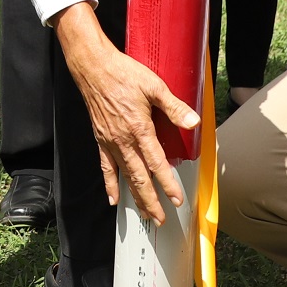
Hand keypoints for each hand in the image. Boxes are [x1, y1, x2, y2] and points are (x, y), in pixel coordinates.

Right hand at [54, 0, 197, 223]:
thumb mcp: (154, 86)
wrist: (93, 68)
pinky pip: (105, 167)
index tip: (177, 199)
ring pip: (125, 177)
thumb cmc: (123, 73)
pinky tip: (114, 198)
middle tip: (161, 219)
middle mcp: (124, 140)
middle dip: (152, 200)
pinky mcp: (101, 139)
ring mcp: (110, 142)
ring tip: (145, 214)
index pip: (156, 164)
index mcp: (139, 129)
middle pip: (139, 178)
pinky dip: (110, 184)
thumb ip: (174, 107)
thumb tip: (193, 122)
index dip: (167, 183)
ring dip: (136, 197)